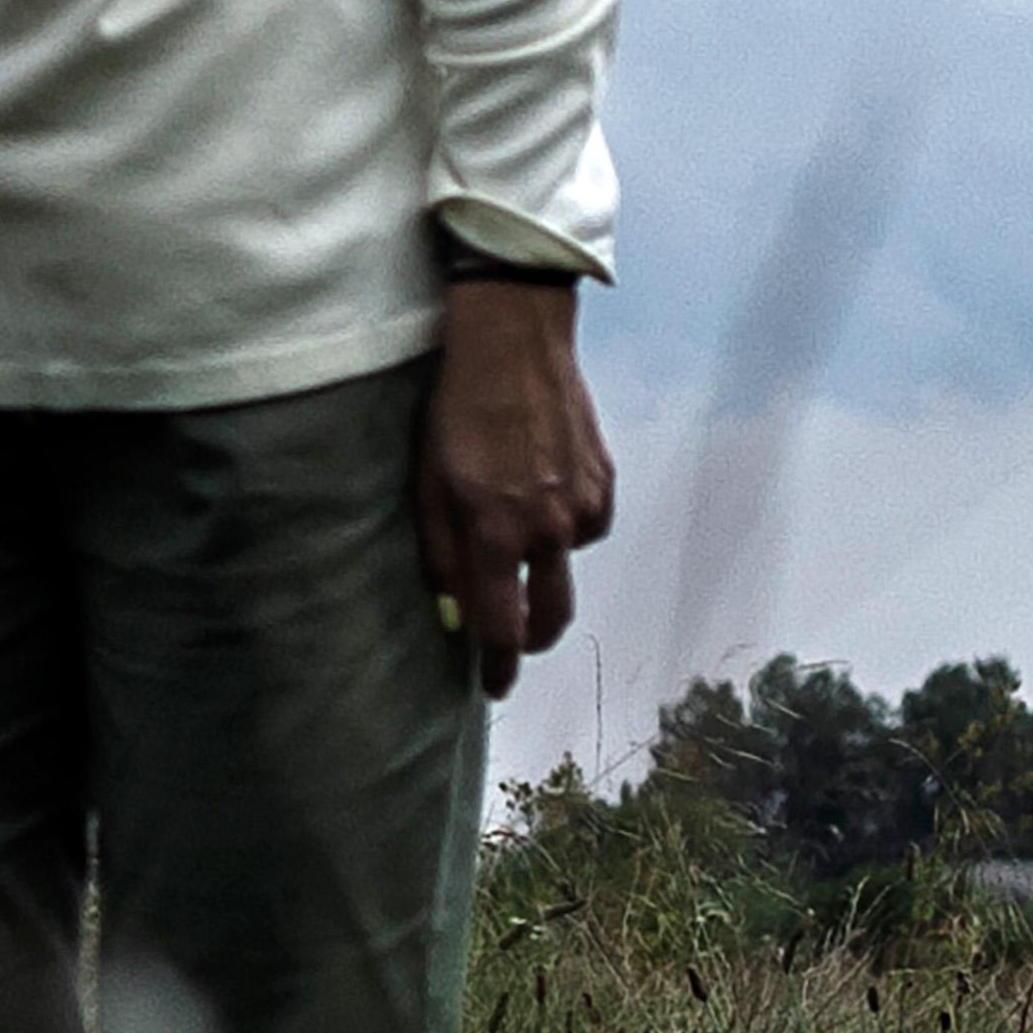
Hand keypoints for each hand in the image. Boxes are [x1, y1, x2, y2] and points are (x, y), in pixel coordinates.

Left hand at [416, 269, 615, 704]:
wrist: (514, 345)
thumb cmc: (455, 412)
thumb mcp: (427, 484)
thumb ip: (440, 553)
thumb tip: (451, 607)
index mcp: (495, 533)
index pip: (501, 627)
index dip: (497, 666)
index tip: (492, 688)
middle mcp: (548, 528)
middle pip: (550, 617)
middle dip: (529, 639)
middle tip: (509, 641)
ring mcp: (583, 505)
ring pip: (567, 568)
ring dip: (543, 569)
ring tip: (514, 532)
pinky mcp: (604, 481)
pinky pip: (587, 527)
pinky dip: (565, 526)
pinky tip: (541, 495)